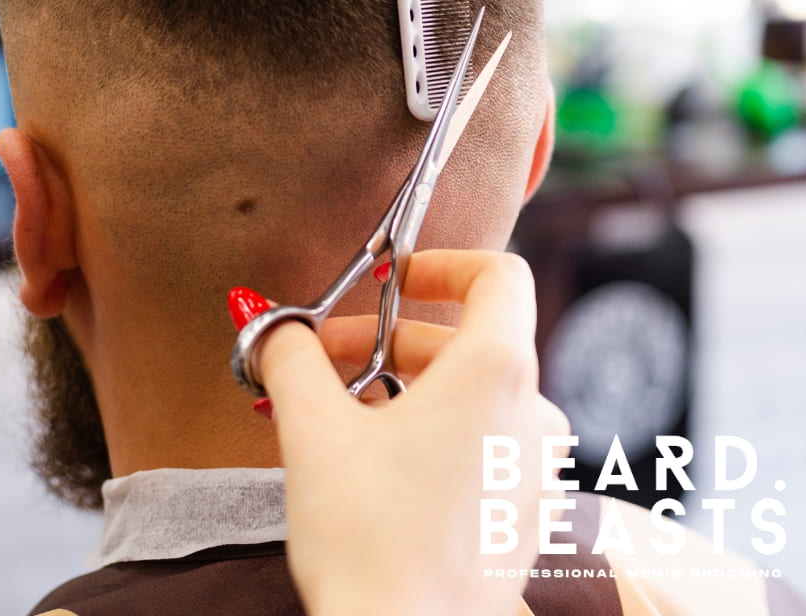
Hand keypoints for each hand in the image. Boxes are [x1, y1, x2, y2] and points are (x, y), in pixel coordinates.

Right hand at [255, 250, 569, 615]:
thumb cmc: (372, 543)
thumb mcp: (313, 432)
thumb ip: (291, 357)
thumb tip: (269, 322)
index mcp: (498, 371)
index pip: (498, 275)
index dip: (442, 262)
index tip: (390, 279)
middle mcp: (532, 412)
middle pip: (465, 337)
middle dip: (385, 339)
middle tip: (321, 360)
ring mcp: (535, 466)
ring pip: (469, 393)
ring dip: (400, 387)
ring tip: (336, 413)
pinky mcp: (523, 511)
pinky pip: (481, 440)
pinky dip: (430, 429)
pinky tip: (373, 460)